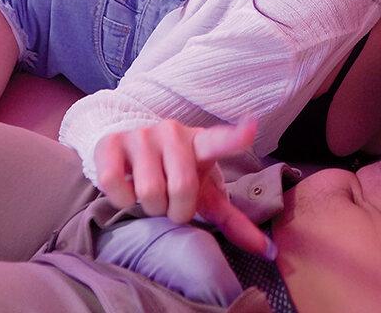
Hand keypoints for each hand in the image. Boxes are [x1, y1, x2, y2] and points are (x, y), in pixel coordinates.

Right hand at [94, 120, 272, 256]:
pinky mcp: (112, 142)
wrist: (132, 151)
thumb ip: (234, 220)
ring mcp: (141, 135)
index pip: (220, 141)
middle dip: (177, 210)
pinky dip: (121, 200)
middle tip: (172, 205)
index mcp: (201, 142)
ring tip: (151, 196)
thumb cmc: (177, 174)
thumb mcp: (205, 193)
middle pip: (182, 187)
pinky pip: (115, 183)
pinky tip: (127, 190)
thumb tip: (268, 252)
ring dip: (151, 207)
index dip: (235, 137)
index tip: (251, 127)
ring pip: (148, 190)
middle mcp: (172, 132)